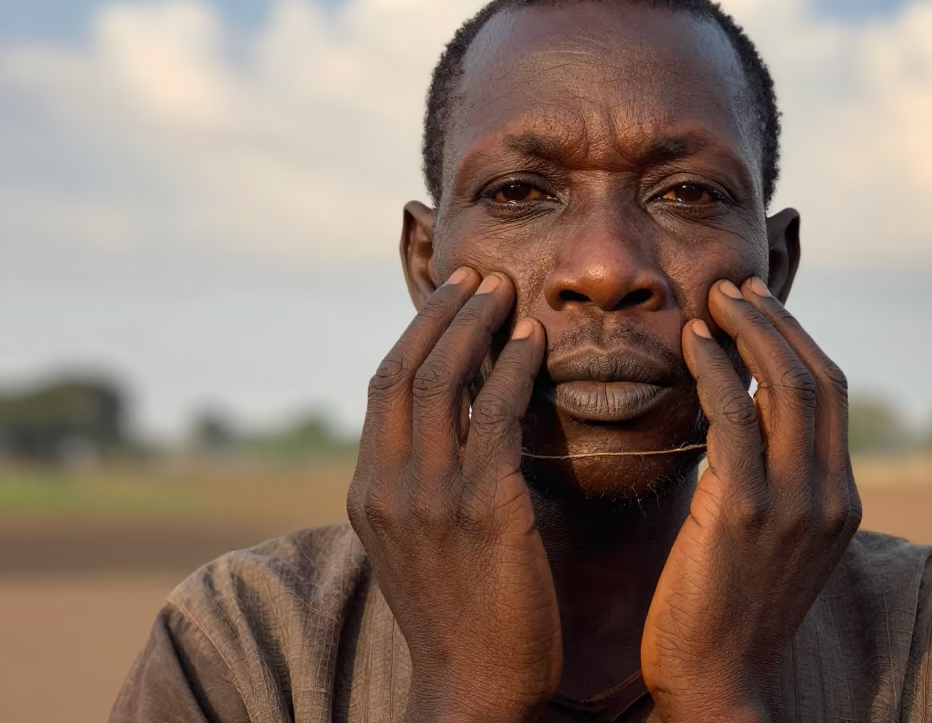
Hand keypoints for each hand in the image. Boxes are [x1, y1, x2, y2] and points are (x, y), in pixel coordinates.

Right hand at [347, 268, 560, 722]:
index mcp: (369, 493)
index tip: (450, 298)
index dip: (417, 334)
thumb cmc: (463, 616)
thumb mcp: (424, 544)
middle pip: (405, 370)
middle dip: (442, 314)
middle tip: (478, 275)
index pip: (383, 388)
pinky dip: (513, 369)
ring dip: (476, 326)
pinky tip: (535, 342)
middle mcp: (389, 487)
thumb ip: (427, 485)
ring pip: (443, 381)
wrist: (474, 691)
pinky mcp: (482, 510)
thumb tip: (458, 427)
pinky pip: (495, 417)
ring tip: (506, 289)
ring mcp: (430, 498)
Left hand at [641, 277, 861, 720]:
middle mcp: (830, 495)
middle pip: (817, 376)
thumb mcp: (772, 542)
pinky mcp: (744, 512)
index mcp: (841, 499)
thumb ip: (773, 483)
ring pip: (785, 385)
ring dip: (749, 330)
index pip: (830, 393)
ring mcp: (793, 503)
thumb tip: (745, 422)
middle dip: (777, 321)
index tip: (757, 307)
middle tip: (734, 288)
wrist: (718, 683)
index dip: (796, 339)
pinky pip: (732, 417)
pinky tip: (691, 343)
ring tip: (714, 300)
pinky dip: (714, 370)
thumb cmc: (728, 610)